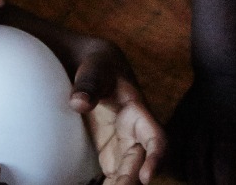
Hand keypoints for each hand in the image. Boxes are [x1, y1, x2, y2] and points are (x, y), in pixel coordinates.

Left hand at [64, 35, 165, 183]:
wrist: (89, 67)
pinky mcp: (106, 156)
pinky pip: (109, 178)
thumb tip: (78, 102)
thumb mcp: (95, 67)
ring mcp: (120, 147)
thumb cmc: (97, 63)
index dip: (156, 158)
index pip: (156, 138)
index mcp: (138, 113)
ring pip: (125, 176)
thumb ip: (88, 82)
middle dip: (129, 184)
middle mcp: (133, 135)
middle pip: (138, 166)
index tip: (147, 178)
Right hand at [167, 73, 235, 184]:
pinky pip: (167, 153)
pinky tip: (184, 174)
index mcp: (227, 133)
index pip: (222, 170)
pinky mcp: (174, 125)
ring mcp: (186, 128)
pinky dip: (173, 168)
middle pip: (198, 171)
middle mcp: (203, 132)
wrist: (221, 73)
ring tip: (200, 183)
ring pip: (181, 165)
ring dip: (190, 180)